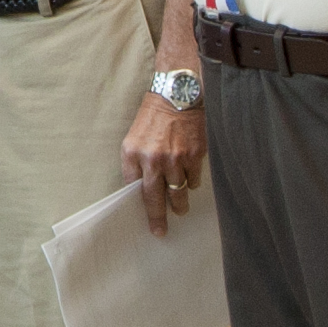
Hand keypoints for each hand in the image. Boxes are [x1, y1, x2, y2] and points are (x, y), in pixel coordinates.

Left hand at [121, 91, 205, 232]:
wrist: (177, 95)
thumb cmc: (154, 117)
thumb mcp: (134, 138)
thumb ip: (136, 163)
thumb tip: (141, 190)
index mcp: (133, 154)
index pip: (134, 189)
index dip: (141, 207)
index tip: (146, 222)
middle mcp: (152, 159)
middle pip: (155, 198)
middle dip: (158, 218)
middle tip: (160, 231)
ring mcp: (175, 159)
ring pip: (178, 193)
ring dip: (179, 203)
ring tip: (180, 208)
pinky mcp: (194, 156)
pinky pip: (193, 180)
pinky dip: (191, 182)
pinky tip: (189, 179)